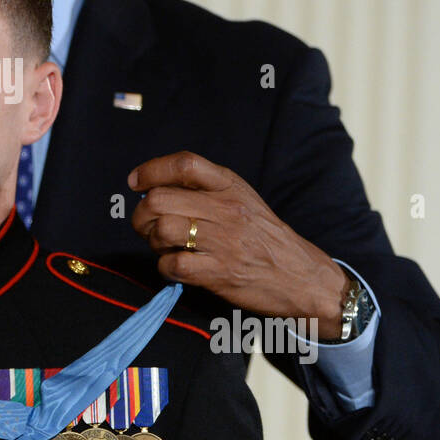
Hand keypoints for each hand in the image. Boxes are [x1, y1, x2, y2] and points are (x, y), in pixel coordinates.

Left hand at [128, 151, 344, 335]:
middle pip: (159, 199)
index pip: (184, 163)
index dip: (152, 170)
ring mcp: (223, 241)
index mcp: (230, 186)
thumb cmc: (264, 236)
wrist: (302, 276)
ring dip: (152, 241)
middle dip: (141, 215)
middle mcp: (226, 209)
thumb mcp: (242, 199)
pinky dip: (165, 267)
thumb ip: (205, 189)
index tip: (136, 182)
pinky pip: (172, 264)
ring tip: (164, 247)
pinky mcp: (219, 272)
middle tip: (147, 226)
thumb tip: (154, 187)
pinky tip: (175, 267)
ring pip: (161, 230)